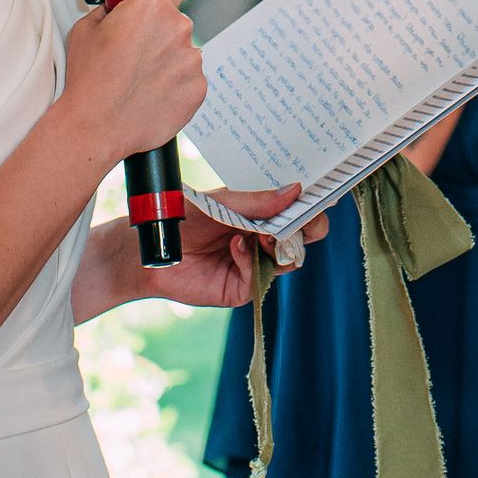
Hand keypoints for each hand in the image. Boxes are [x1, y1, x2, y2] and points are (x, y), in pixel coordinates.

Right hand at [61, 0, 203, 175]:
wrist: (96, 126)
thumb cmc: (89, 78)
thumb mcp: (87, 29)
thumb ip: (111, 10)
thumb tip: (118, 8)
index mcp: (152, 6)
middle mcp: (178, 28)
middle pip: (177, 21)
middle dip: (160, 32)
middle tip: (137, 52)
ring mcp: (191, 59)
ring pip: (184, 52)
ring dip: (169, 61)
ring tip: (141, 81)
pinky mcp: (198, 88)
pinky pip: (190, 79)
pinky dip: (176, 85)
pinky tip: (152, 96)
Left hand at [138, 184, 327, 310]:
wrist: (153, 250)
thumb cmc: (183, 219)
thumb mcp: (221, 203)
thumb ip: (257, 201)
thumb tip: (297, 190)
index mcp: (262, 213)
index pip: (298, 209)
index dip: (314, 204)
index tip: (325, 195)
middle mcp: (264, 237)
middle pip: (304, 236)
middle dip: (309, 227)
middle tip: (302, 220)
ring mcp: (257, 262)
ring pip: (290, 259)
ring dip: (281, 244)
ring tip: (261, 235)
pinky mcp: (244, 287)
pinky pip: (262, 277)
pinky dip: (252, 260)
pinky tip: (235, 248)